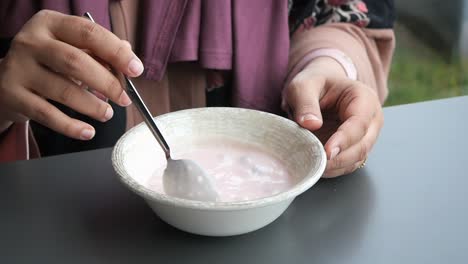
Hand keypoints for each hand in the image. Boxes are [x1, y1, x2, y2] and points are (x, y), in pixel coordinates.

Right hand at [0, 10, 143, 138]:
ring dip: (93, 106)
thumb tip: (129, 59)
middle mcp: (31, 42)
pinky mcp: (12, 95)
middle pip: (76, 62)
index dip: (116, 52)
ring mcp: (19, 68)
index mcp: (50, 24)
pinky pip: (47, 115)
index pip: (89, 33)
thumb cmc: (48, 62)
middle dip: (107, 83)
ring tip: (107, 114)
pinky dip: (71, 126)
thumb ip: (100, 52)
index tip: (136, 70)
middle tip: (124, 98)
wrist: (4, 79)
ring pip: (63, 90)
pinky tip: (88, 131)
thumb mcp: (71, 48)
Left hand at [285, 58, 383, 176]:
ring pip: (357, 159)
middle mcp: (371, 119)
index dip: (344, 140)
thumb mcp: (303, 86)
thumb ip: (305, 102)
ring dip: (336, 167)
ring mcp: (366, 136)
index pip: (359, 123)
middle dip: (340, 158)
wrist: (317, 89)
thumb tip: (311, 124)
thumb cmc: (313, 84)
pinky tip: (317, 168)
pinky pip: (348, 165)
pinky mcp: (355, 149)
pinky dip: (334, 170)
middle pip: (362, 145)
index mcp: (363, 98)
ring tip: (314, 166)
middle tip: (316, 163)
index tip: (326, 152)